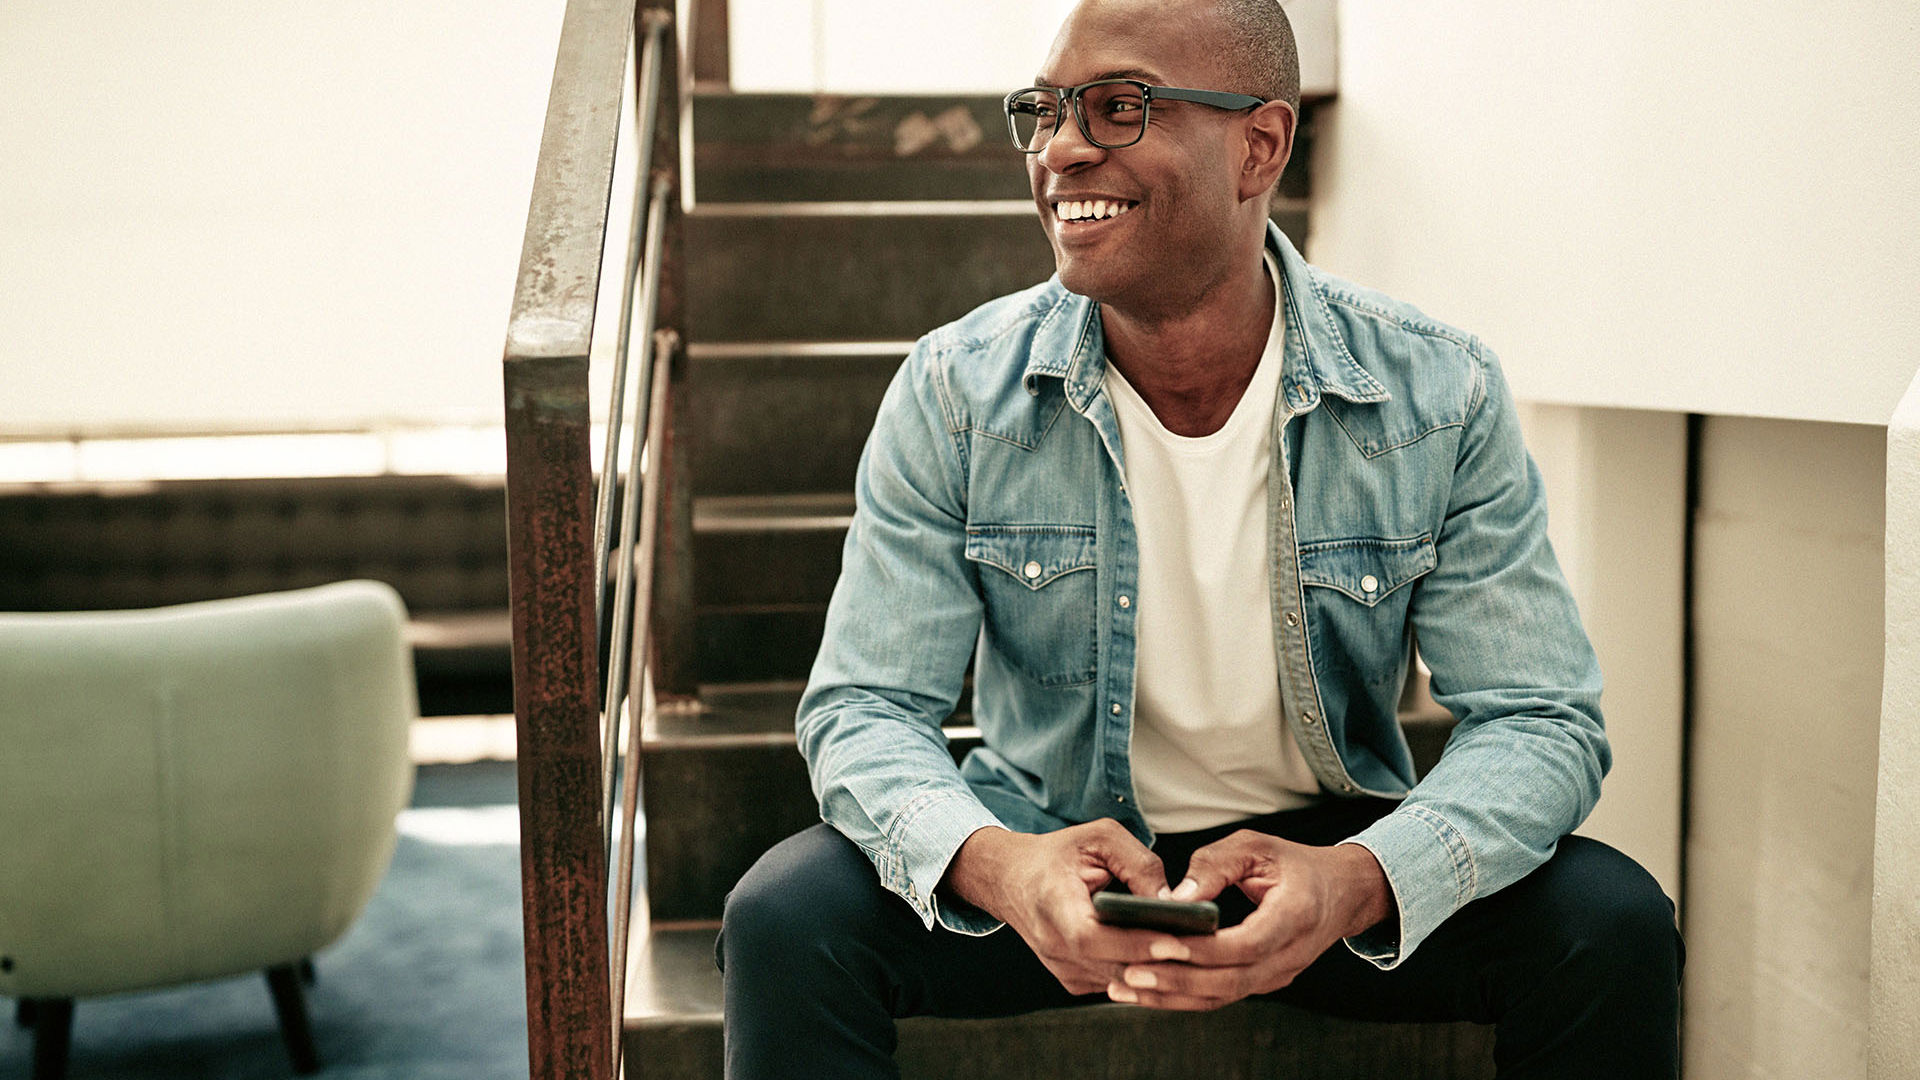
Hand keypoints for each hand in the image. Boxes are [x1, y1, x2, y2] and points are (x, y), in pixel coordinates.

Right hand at [941, 820, 1180, 995]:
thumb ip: (1138, 862)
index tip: (1176, 941)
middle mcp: (1053, 945)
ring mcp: (1061, 968)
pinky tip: (1164, 956)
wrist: (1013, 880)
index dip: (1135, 944)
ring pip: (1119, 982)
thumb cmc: (1057, 855)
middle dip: (1160, 961)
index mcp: (1052, 905)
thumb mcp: (1098, 837)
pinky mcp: (1072, 980)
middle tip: (1203, 947)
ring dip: (1155, 971)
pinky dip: (1141, 973)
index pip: (1093, 937)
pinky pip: (1115, 982)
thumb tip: (1172, 901)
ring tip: (1194, 952)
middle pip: (1113, 967)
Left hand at [1107, 832, 1392, 1010]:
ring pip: (1223, 996)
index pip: (1247, 943)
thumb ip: (1216, 864)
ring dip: (1173, 996)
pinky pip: (1222, 995)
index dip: (1203, 948)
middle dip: (1177, 980)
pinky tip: (1148, 991)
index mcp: (1295, 914)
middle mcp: (1290, 954)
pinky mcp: (1264, 982)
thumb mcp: (1258, 846)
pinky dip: (1184, 997)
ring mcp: (1279, 974)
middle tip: (1130, 973)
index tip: (1162, 942)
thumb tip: (1177, 898)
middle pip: (1231, 981)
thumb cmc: (1295, 864)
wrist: (1340, 893)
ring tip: (1126, 987)